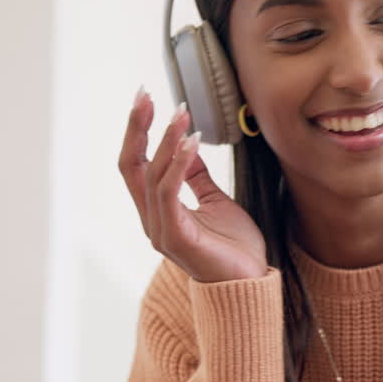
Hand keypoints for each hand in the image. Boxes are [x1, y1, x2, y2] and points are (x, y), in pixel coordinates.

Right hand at [118, 88, 267, 282]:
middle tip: (144, 95)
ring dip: (166, 139)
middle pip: (131, 166)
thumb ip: (196, 178)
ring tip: (181, 113)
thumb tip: (186, 147)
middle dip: (137, 128)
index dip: (137, 131)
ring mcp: (160, 230)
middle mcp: (152, 220)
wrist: (251, 286)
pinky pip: (170, 193)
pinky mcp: (175, 237)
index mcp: (158, 211)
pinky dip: (179, 163)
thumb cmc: (235, 249)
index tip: (145, 99)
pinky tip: (192, 141)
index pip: (135, 165)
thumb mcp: (216, 202)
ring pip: (152, 175)